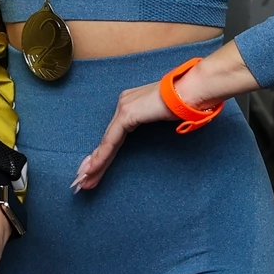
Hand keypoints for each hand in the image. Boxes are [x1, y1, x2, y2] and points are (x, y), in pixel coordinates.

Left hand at [70, 43, 252, 191]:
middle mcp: (124, 104)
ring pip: (106, 142)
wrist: (192, 91)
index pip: (113, 135)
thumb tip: (152, 135)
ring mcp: (124, 108)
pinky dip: (101, 157)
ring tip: (84, 182)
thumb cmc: (185, 104)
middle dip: (94, 163)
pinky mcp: (127, 114)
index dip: (103, 154)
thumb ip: (152, 125)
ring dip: (95, 164)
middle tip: (81, 182)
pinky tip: (93, 169)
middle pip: (106, 140)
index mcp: (131, 104)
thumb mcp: (164, 118)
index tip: (94, 170)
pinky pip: (111, 141)